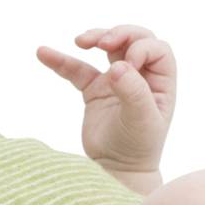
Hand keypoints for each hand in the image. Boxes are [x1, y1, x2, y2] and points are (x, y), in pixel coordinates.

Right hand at [35, 25, 175, 183]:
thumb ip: (134, 92)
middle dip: (119, 34)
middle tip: (102, 43)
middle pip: (134, 39)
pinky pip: (78, 70)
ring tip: (80, 41)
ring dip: (96, 38)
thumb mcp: (141, 120)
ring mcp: (117, 81)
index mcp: (161, 81)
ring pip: (109, 47)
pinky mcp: (94, 90)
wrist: (115, 170)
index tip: (126, 66)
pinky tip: (43, 52)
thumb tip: (118, 66)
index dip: (140, 48)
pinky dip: (61, 61)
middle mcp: (142, 76)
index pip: (155, 48)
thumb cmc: (138, 147)